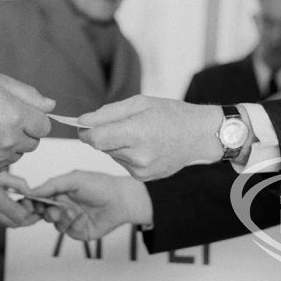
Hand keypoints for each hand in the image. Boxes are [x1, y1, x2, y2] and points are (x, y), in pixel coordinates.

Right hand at [0, 74, 53, 173]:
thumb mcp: (3, 84)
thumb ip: (31, 95)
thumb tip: (51, 106)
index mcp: (17, 117)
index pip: (45, 126)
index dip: (36, 119)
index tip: (24, 114)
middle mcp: (11, 139)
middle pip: (34, 142)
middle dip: (25, 132)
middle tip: (6, 120)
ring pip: (19, 153)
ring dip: (13, 145)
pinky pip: (4, 164)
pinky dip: (0, 155)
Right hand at [0, 161, 39, 226]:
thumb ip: (17, 183)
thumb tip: (30, 191)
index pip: (20, 217)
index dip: (30, 213)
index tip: (34, 204)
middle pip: (14, 224)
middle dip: (26, 217)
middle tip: (31, 207)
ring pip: (5, 223)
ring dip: (14, 216)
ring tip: (20, 203)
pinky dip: (3, 214)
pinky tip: (6, 203)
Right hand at [29, 170, 151, 239]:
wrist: (121, 200)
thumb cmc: (100, 185)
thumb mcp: (74, 179)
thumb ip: (53, 185)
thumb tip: (32, 191)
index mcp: (60, 191)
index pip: (40, 198)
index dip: (33, 202)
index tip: (30, 203)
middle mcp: (63, 206)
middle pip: (44, 213)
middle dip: (46, 212)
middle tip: (54, 211)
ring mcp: (71, 219)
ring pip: (55, 224)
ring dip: (62, 218)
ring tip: (72, 212)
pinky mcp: (79, 231)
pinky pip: (68, 231)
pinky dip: (74, 224)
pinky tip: (83, 217)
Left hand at [76, 96, 221, 179]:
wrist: (198, 136)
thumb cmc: (171, 114)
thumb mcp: (139, 103)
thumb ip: (107, 113)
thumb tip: (82, 121)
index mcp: (137, 133)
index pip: (95, 138)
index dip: (85, 131)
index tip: (83, 124)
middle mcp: (138, 156)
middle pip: (101, 146)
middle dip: (102, 134)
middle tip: (120, 123)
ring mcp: (141, 170)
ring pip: (111, 154)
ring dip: (115, 143)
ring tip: (137, 133)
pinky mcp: (143, 178)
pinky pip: (122, 163)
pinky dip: (126, 153)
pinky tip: (143, 145)